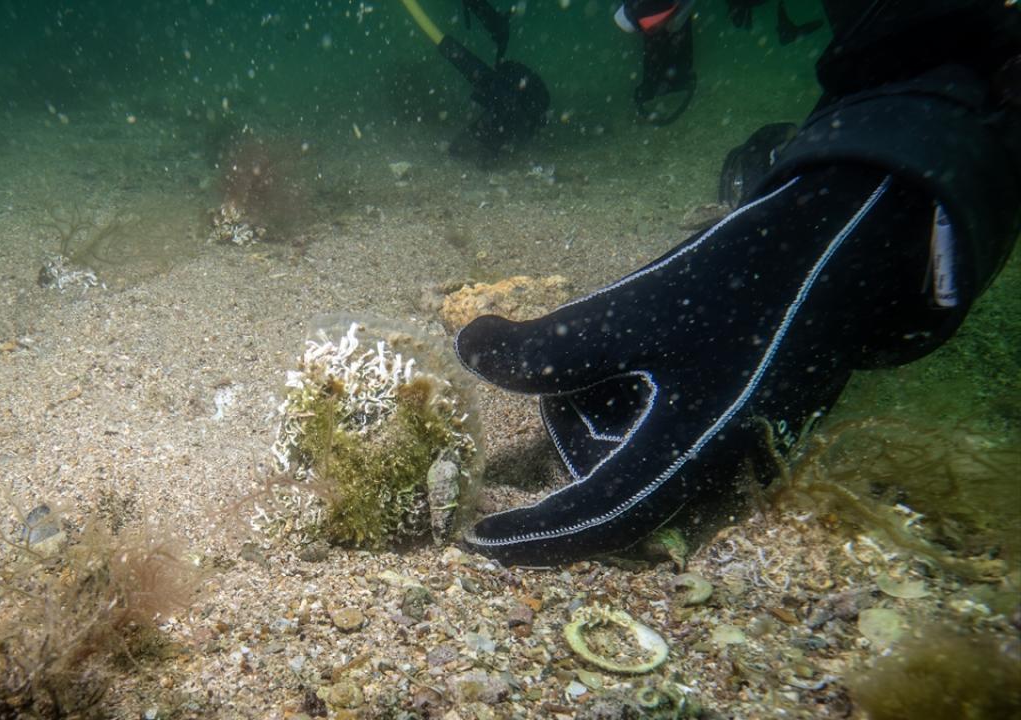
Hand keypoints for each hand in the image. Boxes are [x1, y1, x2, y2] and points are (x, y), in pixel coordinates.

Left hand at [455, 169, 935, 563]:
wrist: (838, 255)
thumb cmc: (739, 281)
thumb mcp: (630, 311)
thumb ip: (546, 347)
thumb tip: (465, 348)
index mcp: (694, 456)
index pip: (597, 520)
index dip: (534, 536)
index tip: (477, 541)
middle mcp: (722, 482)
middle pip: (610, 490)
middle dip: (578, 427)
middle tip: (593, 358)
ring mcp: (740, 471)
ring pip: (635, 471)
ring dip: (609, 416)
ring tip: (639, 347)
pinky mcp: (747, 451)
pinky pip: (668, 456)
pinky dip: (639, 417)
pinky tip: (662, 362)